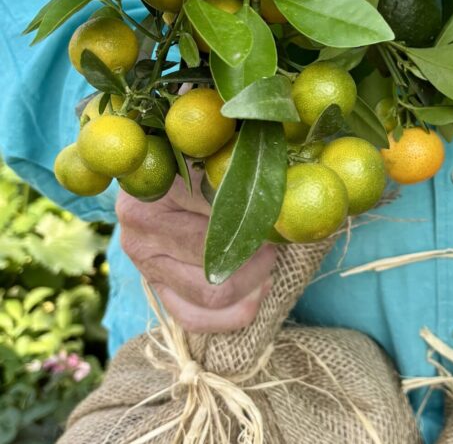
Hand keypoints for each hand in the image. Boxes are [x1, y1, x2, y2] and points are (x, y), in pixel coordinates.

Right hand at [117, 174, 275, 332]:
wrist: (156, 174)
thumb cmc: (193, 160)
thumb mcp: (212, 157)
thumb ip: (239, 174)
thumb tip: (288, 198)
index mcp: (157, 191)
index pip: (219, 213)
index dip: (258, 218)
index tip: (281, 215)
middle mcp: (141, 231)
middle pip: (214, 259)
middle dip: (257, 254)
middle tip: (276, 242)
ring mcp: (145, 264)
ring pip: (209, 295)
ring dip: (251, 283)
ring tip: (269, 263)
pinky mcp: (155, 288)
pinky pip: (193, 317)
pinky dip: (232, 314)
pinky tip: (256, 293)